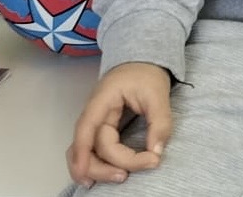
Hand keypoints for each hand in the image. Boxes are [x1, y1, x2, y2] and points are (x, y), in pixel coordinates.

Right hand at [66, 62, 172, 187]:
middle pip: (86, 145)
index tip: (86, 173)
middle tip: (125, 176)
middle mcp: (94, 113)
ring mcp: (96, 122)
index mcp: (102, 99)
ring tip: (117, 179)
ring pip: (84, 151)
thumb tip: (156, 152)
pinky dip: (93, 164)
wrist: (142, 62)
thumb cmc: (147, 74)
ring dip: (96, 169)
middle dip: (102, 166)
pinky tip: (98, 178)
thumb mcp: (157, 93)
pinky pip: (91, 150)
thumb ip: (160, 122)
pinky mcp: (102, 129)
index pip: (87, 128)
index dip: (82, 152)